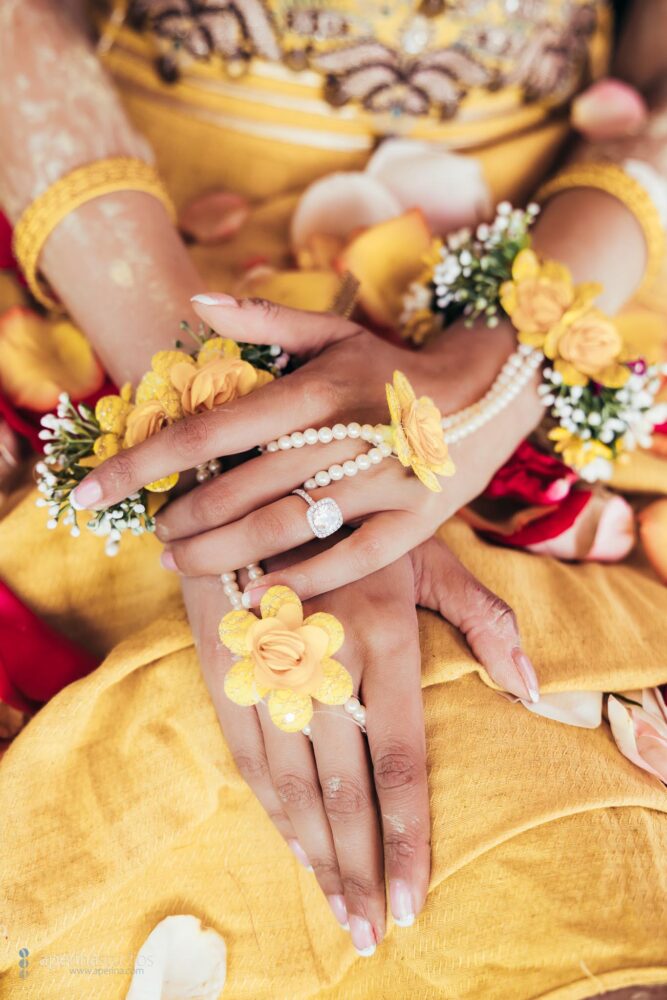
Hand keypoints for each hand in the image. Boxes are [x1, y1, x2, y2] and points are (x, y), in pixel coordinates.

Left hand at [72, 298, 541, 601]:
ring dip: (224, 552)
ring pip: (288, 527)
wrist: (490, 390)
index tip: (94, 490)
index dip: (145, 460)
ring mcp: (385, 482)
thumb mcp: (335, 330)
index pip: (212, 429)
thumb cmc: (393, 366)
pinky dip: (300, 579)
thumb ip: (265, 320)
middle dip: (182, 519)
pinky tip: (256, 590)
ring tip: (183, 564)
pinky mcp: (416, 523)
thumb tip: (195, 305)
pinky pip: (351, 560)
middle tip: (154, 535)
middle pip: (241, 488)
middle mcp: (347, 434)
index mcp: (317, 387)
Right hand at [183, 533, 537, 955]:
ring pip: (292, 785)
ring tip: (335, 911)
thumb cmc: (360, 521)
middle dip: (359, 867)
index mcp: (385, 641)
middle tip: (369, 934)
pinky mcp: (224, 667)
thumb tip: (530, 686)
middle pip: (344, 790)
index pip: (400, 764)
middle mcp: (326, 664)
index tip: (411, 902)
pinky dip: (270, 810)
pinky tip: (291, 846)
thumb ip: (484, 619)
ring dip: (315, 855)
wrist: (260, 477)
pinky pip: (247, 753)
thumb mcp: (430, 555)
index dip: (406, 839)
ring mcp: (269, 667)